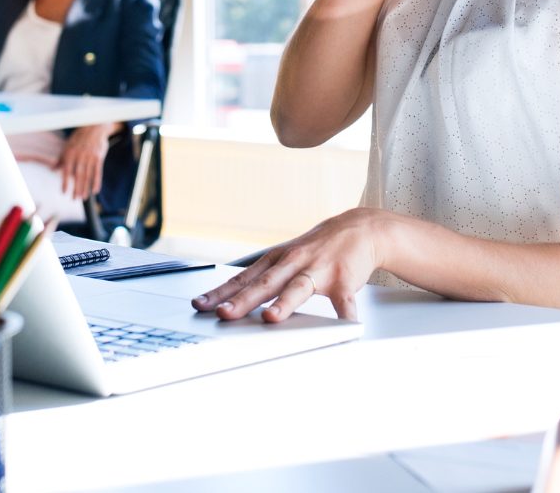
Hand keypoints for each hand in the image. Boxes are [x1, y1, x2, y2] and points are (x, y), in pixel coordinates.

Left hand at [58, 123, 111, 199]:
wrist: (94, 127)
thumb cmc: (79, 138)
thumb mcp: (67, 146)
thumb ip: (61, 159)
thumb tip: (52, 170)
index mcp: (70, 153)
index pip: (67, 170)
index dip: (65, 182)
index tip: (64, 192)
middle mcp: (80, 155)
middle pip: (78, 175)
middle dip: (77, 188)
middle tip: (75, 199)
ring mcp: (90, 156)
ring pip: (88, 175)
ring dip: (86, 187)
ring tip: (83, 197)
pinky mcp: (99, 157)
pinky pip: (98, 172)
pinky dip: (97, 182)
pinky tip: (95, 190)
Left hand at [191, 208, 389, 322]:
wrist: (359, 228)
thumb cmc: (316, 248)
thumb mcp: (286, 256)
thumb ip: (263, 277)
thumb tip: (229, 298)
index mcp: (277, 260)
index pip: (243, 278)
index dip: (222, 292)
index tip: (200, 305)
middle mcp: (294, 262)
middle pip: (265, 283)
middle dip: (243, 300)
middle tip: (224, 314)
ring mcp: (319, 270)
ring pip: (299, 288)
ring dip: (285, 303)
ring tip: (271, 317)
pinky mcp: (344, 280)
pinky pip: (343, 303)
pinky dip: (342, 318)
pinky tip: (340, 331)